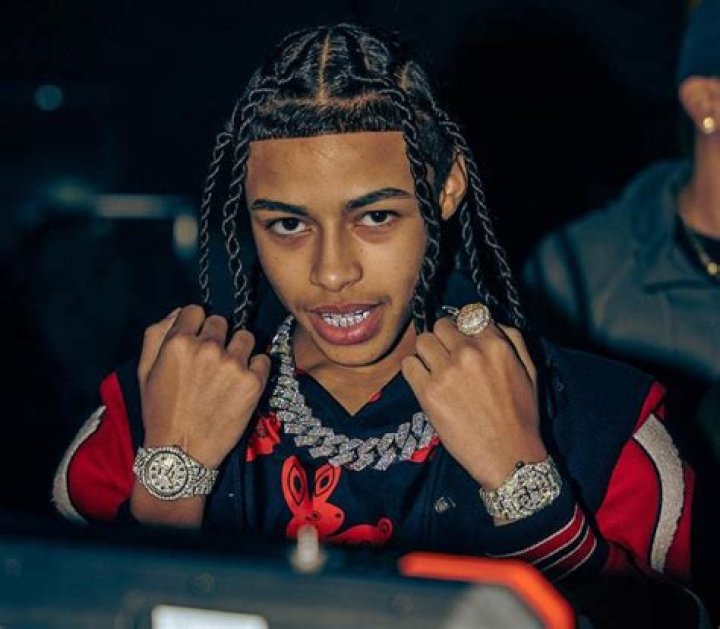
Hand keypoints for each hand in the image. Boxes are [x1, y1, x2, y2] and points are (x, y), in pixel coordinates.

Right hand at [137, 305, 270, 468]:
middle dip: (218, 337)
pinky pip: (263, 359)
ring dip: (239, 349)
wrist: (181, 453)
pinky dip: (256, 368)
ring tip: (230, 371)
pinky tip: (243, 383)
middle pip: (222, 322)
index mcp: (179, 342)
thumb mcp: (145, 371)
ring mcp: (233, 364)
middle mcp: (208, 348)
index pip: (196, 310)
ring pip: (246, 336)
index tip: (197, 340)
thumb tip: (179, 312)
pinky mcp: (253, 382)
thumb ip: (156, 335)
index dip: (196, 325)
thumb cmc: (160, 412)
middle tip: (212, 361)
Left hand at [401, 317, 545, 489]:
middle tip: (447, 357)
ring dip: (427, 353)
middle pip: (441, 325)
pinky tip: (425, 382)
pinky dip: (414, 371)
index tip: (462, 340)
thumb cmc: (522, 416)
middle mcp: (469, 353)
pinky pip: (408, 365)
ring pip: (422, 341)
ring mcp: (446, 372)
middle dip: (444, 339)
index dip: (464, 328)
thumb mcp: (529, 371)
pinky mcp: (428, 392)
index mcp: (495, 345)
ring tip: (436, 370)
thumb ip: (512, 339)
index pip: (468, 315)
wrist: (509, 457)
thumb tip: (490, 321)